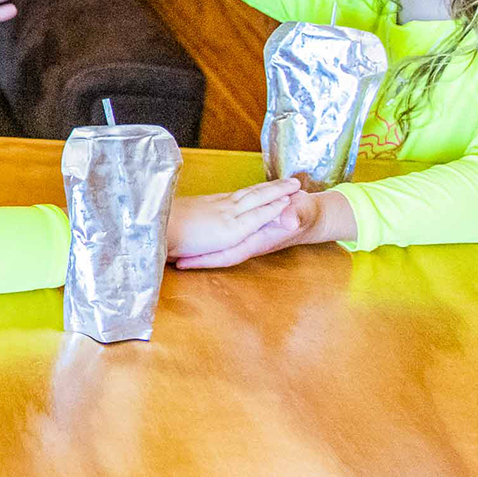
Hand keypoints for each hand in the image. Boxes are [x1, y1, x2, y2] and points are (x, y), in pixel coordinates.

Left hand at [172, 189, 352, 268]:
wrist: (313, 216)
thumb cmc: (307, 215)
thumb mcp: (303, 214)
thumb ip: (296, 217)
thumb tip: (287, 220)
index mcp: (257, 240)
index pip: (227, 253)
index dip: (205, 259)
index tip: (183, 263)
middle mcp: (247, 240)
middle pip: (215, 252)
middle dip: (191, 256)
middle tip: (164, 257)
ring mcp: (243, 235)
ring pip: (215, 247)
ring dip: (195, 250)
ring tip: (168, 252)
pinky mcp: (240, 227)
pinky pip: (218, 237)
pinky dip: (204, 240)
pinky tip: (189, 238)